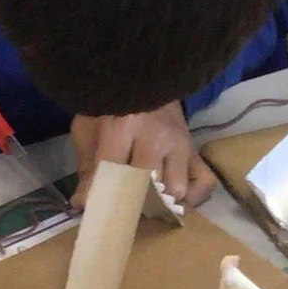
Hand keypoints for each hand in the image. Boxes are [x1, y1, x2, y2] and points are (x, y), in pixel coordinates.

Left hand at [69, 103, 215, 209]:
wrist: (143, 77)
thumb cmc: (112, 105)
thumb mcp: (88, 128)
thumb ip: (87, 166)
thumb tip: (84, 204)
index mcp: (124, 125)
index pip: (114, 171)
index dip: (103, 196)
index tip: (95, 211)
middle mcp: (157, 136)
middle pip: (149, 185)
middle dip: (133, 203)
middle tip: (121, 208)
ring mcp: (181, 144)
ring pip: (177, 189)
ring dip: (161, 202)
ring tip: (146, 203)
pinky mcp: (195, 150)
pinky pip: (203, 182)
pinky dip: (191, 195)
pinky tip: (173, 196)